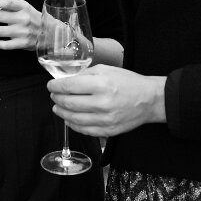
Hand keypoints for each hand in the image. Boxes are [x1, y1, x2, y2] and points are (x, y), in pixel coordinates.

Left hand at [47, 65, 166, 136]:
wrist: (150, 99)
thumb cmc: (129, 82)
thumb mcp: (107, 70)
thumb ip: (86, 75)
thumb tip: (67, 80)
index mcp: (102, 85)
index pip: (69, 87)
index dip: (56, 86)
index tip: (50, 86)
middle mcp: (102, 103)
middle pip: (69, 103)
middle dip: (57, 99)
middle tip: (53, 95)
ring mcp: (105, 119)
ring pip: (74, 119)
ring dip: (62, 113)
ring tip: (57, 107)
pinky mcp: (108, 131)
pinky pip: (85, 130)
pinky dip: (73, 125)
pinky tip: (69, 119)